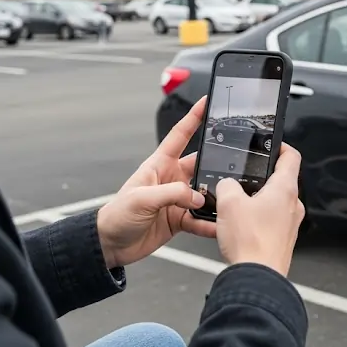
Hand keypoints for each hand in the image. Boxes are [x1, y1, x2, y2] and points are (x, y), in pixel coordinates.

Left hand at [96, 97, 214, 268]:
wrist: (110, 244)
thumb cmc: (117, 215)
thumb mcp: (141, 198)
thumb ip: (172, 193)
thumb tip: (198, 197)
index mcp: (159, 164)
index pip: (180, 135)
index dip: (194, 117)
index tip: (207, 102)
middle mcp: (171, 179)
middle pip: (201, 165)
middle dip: (217, 164)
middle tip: (235, 166)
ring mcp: (177, 200)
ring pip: (205, 194)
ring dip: (216, 198)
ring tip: (229, 202)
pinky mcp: (180, 219)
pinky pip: (201, 219)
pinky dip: (210, 223)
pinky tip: (218, 227)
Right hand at [214, 143, 305, 276]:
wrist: (257, 278)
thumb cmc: (251, 242)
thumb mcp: (229, 203)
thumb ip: (227, 185)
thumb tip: (227, 186)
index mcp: (285, 189)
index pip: (291, 156)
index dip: (281, 146)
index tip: (271, 143)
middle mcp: (293, 205)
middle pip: (281, 181)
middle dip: (261, 177)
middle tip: (243, 178)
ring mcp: (290, 224)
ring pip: (275, 203)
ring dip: (257, 201)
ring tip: (236, 206)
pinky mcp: (282, 240)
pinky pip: (270, 222)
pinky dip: (257, 220)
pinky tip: (240, 227)